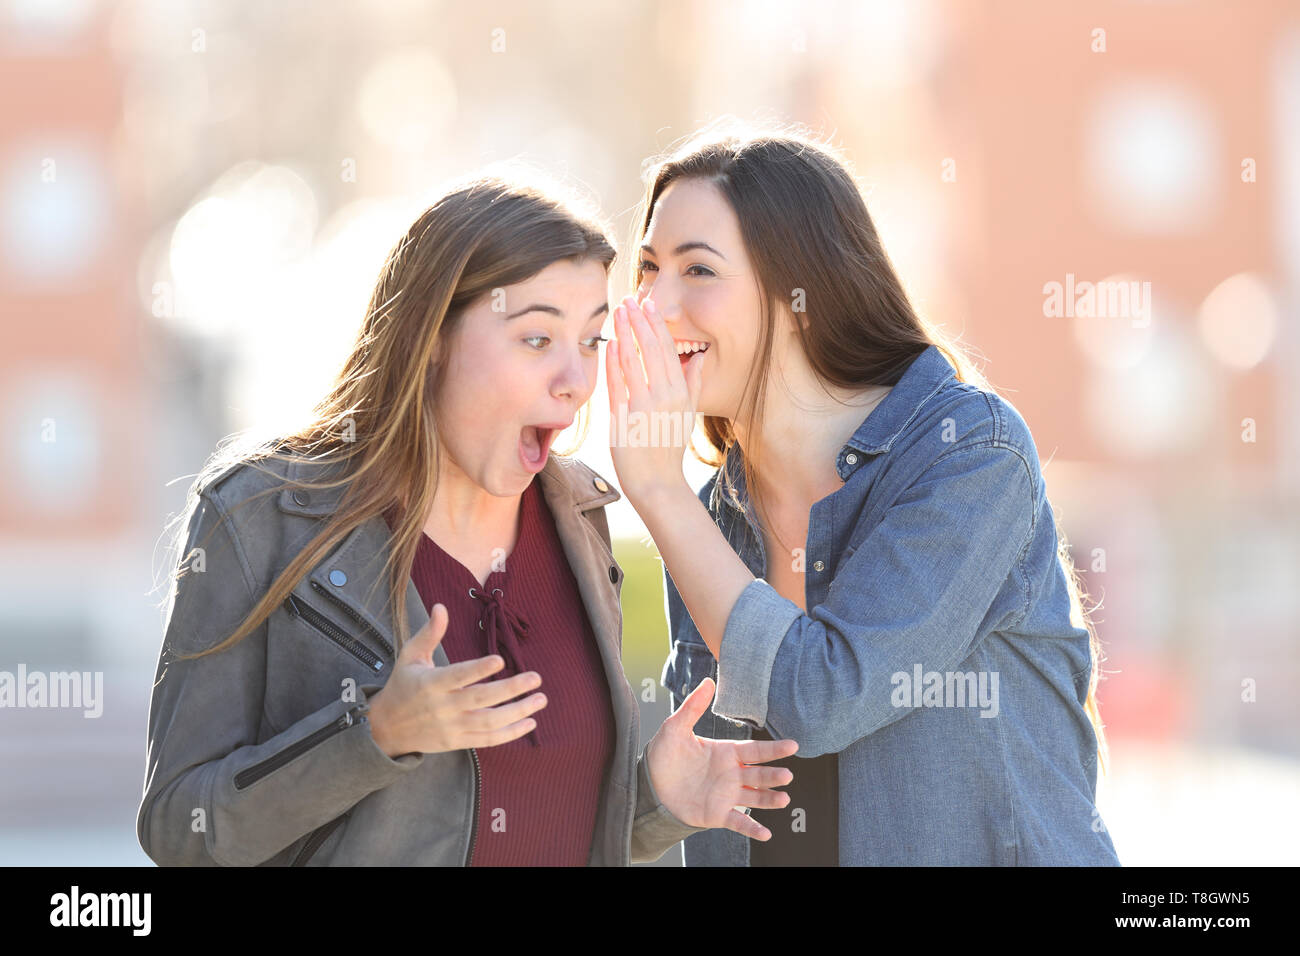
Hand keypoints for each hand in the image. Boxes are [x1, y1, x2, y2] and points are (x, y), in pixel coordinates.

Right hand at [366, 603, 545, 756]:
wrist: (386, 727)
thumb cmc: (403, 684)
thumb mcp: (410, 656)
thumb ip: (429, 633)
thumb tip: (441, 606)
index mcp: (431, 684)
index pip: (458, 676)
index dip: (478, 669)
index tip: (500, 660)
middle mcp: (443, 707)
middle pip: (480, 699)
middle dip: (511, 689)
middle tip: (536, 678)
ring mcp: (451, 727)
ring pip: (489, 722)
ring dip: (518, 712)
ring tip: (540, 699)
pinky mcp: (457, 742)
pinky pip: (488, 740)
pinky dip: (510, 734)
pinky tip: (530, 722)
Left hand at [605, 293, 702, 507]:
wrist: (657, 483)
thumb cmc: (669, 449)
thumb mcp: (688, 415)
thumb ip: (693, 384)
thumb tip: (697, 357)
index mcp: (680, 393)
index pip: (668, 350)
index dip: (656, 325)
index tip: (649, 305)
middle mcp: (664, 396)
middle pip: (651, 350)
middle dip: (639, 321)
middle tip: (630, 299)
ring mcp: (643, 407)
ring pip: (633, 362)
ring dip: (625, 334)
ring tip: (618, 313)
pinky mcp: (623, 420)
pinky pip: (617, 385)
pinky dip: (612, 363)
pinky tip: (608, 345)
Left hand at [646, 677, 798, 839]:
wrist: (649, 786)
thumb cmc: (664, 756)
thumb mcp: (675, 728)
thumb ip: (693, 707)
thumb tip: (708, 681)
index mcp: (726, 753)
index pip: (754, 750)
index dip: (774, 749)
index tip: (793, 745)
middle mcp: (731, 774)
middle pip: (759, 775)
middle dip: (773, 775)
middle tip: (787, 775)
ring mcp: (726, 796)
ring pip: (754, 798)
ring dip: (769, 799)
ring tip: (783, 799)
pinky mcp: (717, 814)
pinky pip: (739, 822)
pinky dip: (752, 829)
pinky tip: (765, 834)